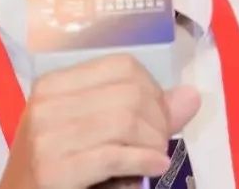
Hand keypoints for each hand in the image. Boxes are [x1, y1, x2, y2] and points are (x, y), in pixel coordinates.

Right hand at [0, 54, 200, 188]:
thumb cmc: (56, 171)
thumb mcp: (93, 135)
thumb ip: (140, 114)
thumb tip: (191, 95)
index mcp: (54, 85)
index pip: (123, 66)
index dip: (152, 91)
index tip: (157, 118)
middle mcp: (47, 103)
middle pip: (129, 93)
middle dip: (158, 121)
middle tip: (158, 145)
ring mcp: (46, 136)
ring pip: (125, 121)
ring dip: (153, 144)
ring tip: (155, 159)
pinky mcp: (53, 170)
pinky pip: (114, 155)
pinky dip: (144, 161)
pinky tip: (153, 168)